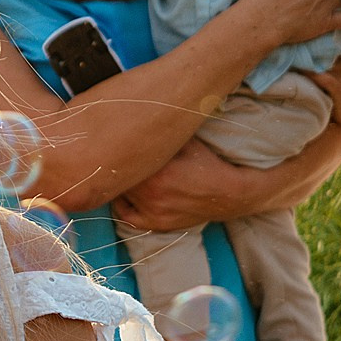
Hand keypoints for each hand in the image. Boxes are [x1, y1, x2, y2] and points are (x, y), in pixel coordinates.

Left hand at [108, 136, 229, 230]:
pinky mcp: (157, 224)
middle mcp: (151, 194)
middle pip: (118, 178)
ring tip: (118, 172)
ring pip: (121, 195)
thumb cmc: (208, 164)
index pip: (123, 160)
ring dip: (119, 183)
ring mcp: (153, 212)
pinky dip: (121, 205)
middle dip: (115, 167)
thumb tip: (141, 116)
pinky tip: (123, 193)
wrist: (229, 193)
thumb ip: (163, 132)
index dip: (116, 149)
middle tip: (112, 155)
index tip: (115, 141)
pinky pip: (127, 216)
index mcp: (157, 172)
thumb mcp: (187, 141)